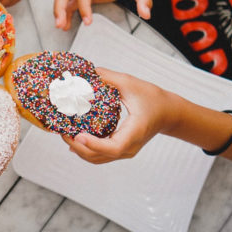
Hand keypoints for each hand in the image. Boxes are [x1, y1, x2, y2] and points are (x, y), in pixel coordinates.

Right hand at [54, 0, 151, 28]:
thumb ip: (144, 1)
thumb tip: (146, 14)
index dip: (84, 7)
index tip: (88, 22)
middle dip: (60, 8)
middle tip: (60, 24)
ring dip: (59, 11)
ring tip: (61, 27)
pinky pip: (68, 3)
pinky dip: (65, 13)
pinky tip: (66, 26)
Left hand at [62, 68, 178, 163]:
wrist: (169, 113)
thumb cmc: (153, 98)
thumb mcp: (131, 84)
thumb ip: (109, 78)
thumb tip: (86, 72)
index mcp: (134, 131)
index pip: (113, 147)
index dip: (94, 144)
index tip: (78, 135)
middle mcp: (129, 147)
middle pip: (100, 156)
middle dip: (78, 146)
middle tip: (63, 131)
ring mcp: (125, 151)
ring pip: (98, 159)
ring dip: (79, 149)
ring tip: (65, 134)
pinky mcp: (121, 150)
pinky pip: (101, 155)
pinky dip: (86, 149)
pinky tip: (74, 139)